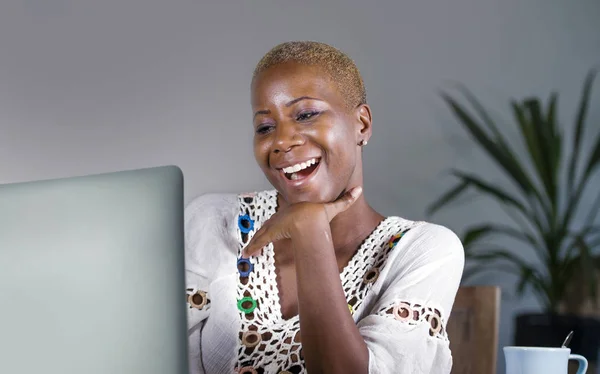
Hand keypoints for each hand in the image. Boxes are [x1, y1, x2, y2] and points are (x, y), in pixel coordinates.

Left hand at [242, 186, 362, 256]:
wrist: (310, 218)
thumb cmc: (319, 213)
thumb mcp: (333, 208)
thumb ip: (345, 200)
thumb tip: (360, 190)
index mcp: (292, 213)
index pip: (282, 219)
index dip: (276, 226)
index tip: (272, 231)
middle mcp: (282, 218)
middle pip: (270, 227)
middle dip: (263, 235)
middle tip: (255, 246)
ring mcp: (276, 225)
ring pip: (262, 235)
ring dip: (255, 244)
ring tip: (248, 253)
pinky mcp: (272, 232)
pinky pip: (259, 240)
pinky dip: (253, 247)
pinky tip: (246, 253)